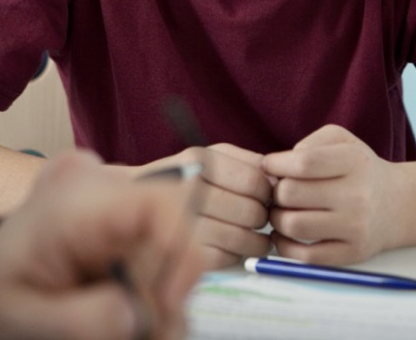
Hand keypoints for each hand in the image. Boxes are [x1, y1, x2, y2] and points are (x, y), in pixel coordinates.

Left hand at [0, 150, 202, 338]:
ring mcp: (110, 199)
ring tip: (108, 326)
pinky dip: (143, 295)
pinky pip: (155, 256)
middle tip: (128, 334)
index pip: (162, 205)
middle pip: (172, 236)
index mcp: (74, 202)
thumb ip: (83, 321)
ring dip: (152, 301)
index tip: (162, 310)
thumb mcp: (20, 324)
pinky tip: (110, 309)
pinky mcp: (115, 217)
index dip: (181, 256)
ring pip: (169, 253)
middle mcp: (100, 187)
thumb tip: (142, 316)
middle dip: (162, 295)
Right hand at [149, 143, 272, 268]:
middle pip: (250, 212)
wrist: (134, 195)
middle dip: (262, 219)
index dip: (269, 194)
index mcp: (202, 160)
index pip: (255, 182)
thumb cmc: (187, 175)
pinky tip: (232, 248)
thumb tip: (281, 181)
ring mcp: (182, 221)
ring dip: (256, 243)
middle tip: (260, 220)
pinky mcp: (179, 250)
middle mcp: (190, 188)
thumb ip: (249, 162)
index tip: (267, 198)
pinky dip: (235, 256)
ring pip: (240, 238)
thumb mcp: (214, 156)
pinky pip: (223, 258)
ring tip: (256, 238)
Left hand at [261, 124, 401, 264]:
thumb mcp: (343, 141)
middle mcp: (358, 195)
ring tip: (280, 212)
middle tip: (276, 192)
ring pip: (293, 225)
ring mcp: (356, 227)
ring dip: (276, 219)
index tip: (268, 165)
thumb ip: (311, 143)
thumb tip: (279, 167)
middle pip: (292, 194)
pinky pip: (305, 256)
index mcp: (354, 162)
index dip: (276, 163)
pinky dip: (284, 246)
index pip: (304, 162)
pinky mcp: (352, 253)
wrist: (398, 205)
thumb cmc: (359, 170)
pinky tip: (284, 235)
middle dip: (274, 192)